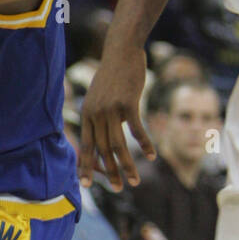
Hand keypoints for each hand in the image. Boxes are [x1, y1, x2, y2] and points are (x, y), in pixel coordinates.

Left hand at [77, 45, 152, 189]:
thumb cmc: (112, 75)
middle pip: (102, 149)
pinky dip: (145, 144)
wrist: (121, 51)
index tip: (86, 185)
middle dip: (110, 172)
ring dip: (127, 165)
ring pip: (118, 144)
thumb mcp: (100, 96)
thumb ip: (102, 118)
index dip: (85, 166)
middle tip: (119, 188)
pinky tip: (153, 156)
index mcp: (87, 114)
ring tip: (135, 181)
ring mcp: (111, 109)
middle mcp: (96, 113)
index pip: (85, 145)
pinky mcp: (127, 103)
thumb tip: (110, 137)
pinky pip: (136, 130)